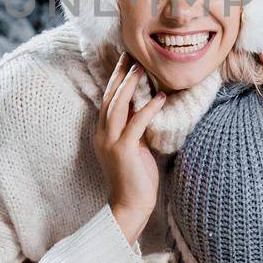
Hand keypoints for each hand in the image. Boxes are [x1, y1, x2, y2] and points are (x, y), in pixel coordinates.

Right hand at [95, 51, 165, 231]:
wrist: (129, 207)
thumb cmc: (135, 180)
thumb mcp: (134, 149)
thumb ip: (136, 130)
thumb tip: (147, 110)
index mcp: (103, 134)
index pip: (108, 100)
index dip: (115, 79)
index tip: (124, 61)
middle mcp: (103, 135)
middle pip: (110, 97)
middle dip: (119, 74)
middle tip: (130, 55)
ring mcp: (110, 142)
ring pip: (118, 106)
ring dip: (130, 85)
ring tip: (141, 68)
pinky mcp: (123, 151)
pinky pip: (136, 124)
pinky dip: (148, 109)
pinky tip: (160, 98)